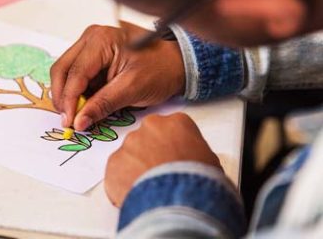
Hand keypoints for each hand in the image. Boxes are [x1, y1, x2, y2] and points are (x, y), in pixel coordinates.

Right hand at [50, 21, 184, 129]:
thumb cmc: (160, 70)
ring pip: (66, 72)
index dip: (68, 100)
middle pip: (62, 69)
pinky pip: (76, 74)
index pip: (75, 73)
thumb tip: (79, 121)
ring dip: (68, 94)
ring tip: (78, 114)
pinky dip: (77, 91)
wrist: (177, 62)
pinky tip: (85, 104)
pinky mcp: (93, 54)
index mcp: (101, 40)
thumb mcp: (132, 89)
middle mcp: (91, 37)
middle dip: (62, 97)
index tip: (69, 122)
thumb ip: (102, 104)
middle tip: (69, 120)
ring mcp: (90, 44)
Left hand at [104, 113, 221, 206]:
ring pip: (130, 154)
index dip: (173, 146)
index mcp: (177, 123)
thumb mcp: (209, 161)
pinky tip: (136, 194)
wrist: (176, 202)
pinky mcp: (113, 162)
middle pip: (148, 138)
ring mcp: (129, 143)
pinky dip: (123, 182)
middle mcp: (150, 127)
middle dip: (151, 153)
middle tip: (159, 173)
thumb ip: (194, 151)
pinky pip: (117, 171)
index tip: (175, 158)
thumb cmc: (197, 181)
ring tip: (148, 188)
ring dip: (136, 168)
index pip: (172, 129)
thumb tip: (189, 160)